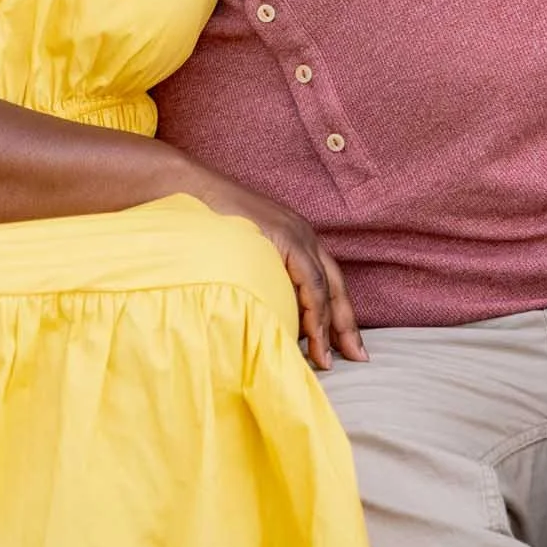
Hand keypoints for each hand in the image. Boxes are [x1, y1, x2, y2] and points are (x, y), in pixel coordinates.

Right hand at [182, 171, 366, 368]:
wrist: (188, 188)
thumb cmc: (206, 222)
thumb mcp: (241, 250)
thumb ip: (258, 274)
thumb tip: (261, 311)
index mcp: (297, 237)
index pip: (326, 280)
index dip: (337, 314)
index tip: (343, 346)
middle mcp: (303, 234)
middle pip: (335, 284)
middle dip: (345, 324)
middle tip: (357, 357)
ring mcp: (296, 233)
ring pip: (325, 286)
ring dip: (328, 325)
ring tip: (326, 358)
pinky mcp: (285, 236)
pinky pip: (309, 280)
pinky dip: (315, 310)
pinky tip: (313, 335)